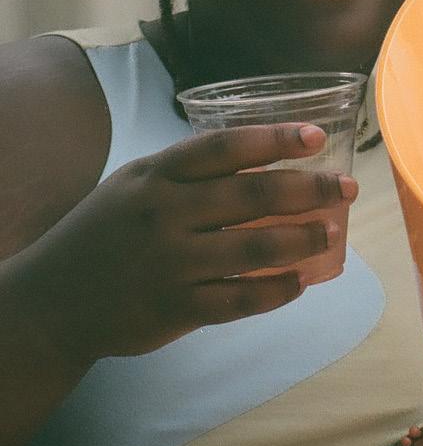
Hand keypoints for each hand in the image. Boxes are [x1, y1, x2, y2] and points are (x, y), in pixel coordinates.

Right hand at [6, 123, 357, 363]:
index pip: (224, 148)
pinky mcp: (176, 309)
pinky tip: (301, 282)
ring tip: (333, 232)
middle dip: (308, 189)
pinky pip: (238, 301)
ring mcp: (171, 264)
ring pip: (252, 250)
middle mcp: (165, 214)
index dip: (274, 139)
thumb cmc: (108, 230)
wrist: (53, 300)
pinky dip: (276, 291)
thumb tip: (265, 157)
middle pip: (250, 196)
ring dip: (302, 239)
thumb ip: (189, 170)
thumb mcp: (136, 183)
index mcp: (156, 176)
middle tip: (346, 187)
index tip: (316, 136)